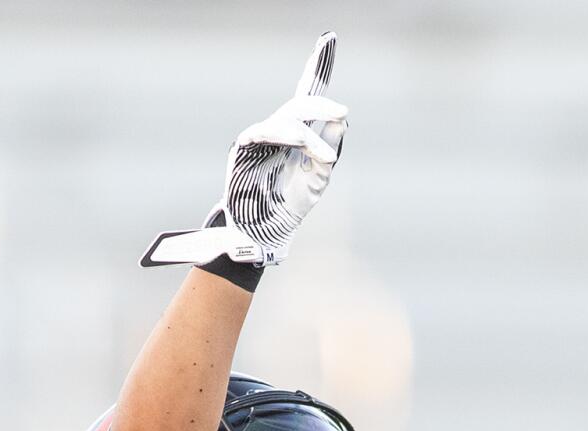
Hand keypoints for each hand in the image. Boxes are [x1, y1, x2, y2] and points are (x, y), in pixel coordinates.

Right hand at [141, 32, 347, 268]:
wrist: (263, 233)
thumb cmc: (288, 208)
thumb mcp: (318, 179)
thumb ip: (329, 150)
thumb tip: (342, 120)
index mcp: (297, 134)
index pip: (309, 96)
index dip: (318, 68)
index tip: (329, 39)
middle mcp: (279, 131)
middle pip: (301, 103)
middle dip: (321, 104)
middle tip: (342, 113)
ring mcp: (260, 137)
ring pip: (286, 120)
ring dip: (307, 134)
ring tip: (323, 156)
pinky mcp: (245, 148)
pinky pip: (266, 133)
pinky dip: (287, 138)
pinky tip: (301, 145)